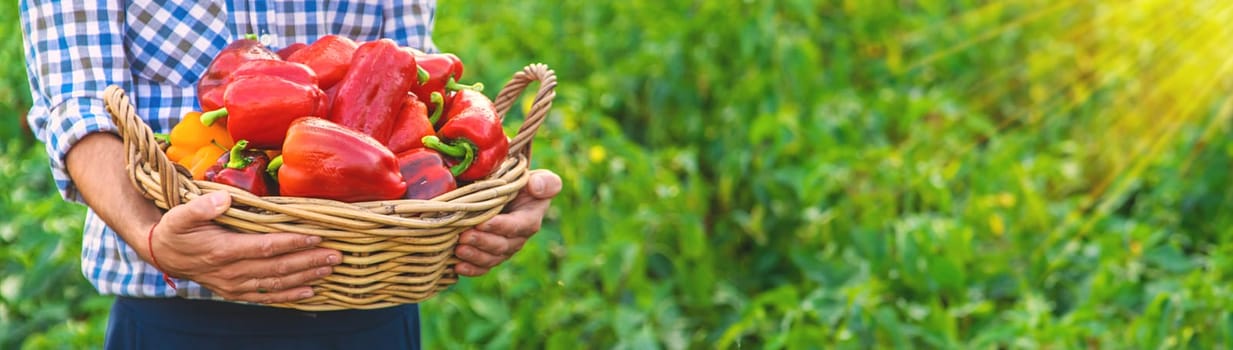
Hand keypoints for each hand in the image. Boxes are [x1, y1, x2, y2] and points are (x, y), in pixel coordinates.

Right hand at [149, 191, 341, 303]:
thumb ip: (202, 206)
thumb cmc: (175, 229)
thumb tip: (225, 198)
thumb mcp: (181, 213)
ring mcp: (234, 284)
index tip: (317, 237)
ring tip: (330, 269)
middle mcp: (231, 271)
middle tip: (336, 255)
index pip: (265, 247)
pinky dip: (289, 295)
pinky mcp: (234, 291)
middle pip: (278, 267)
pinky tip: (310, 291)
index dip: (292, 243)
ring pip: (276, 283)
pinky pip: (266, 296)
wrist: (161, 253)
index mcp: (222, 250)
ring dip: (306, 277)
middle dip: (309, 261)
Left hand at [454, 169, 561, 275]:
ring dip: (474, 256)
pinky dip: (472, 269)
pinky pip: (484, 267)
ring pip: (492, 258)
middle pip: (502, 245)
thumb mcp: (539, 178)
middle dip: (482, 242)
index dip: (500, 227)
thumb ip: (545, 182)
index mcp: (531, 219)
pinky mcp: (492, 255)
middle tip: (463, 237)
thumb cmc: (522, 184)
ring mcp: (505, 249)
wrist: (509, 195)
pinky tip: (458, 267)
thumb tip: (535, 187)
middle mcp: (519, 238)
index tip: (481, 224)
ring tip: (458, 250)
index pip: (517, 226)